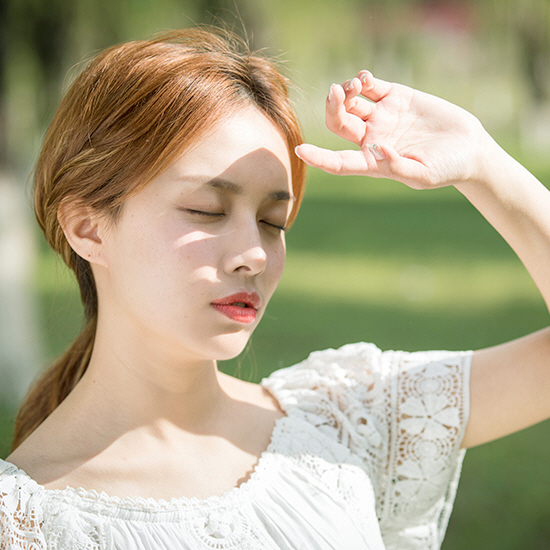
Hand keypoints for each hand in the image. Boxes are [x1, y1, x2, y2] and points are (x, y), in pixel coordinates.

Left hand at [296, 71, 490, 189]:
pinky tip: (364, 79)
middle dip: (332, 107)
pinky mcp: (396, 98)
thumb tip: (375, 149)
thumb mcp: (423, 175)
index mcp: (372, 163)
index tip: (300, 151)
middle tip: (336, 93)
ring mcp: (382, 117)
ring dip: (346, 91)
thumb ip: (398, 166)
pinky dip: (363, 80)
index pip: (338, 162)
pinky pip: (372, 87)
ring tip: (356, 85)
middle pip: (338, 123)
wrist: (469, 148)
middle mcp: (371, 139)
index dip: (318, 158)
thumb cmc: (446, 169)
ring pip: (351, 102)